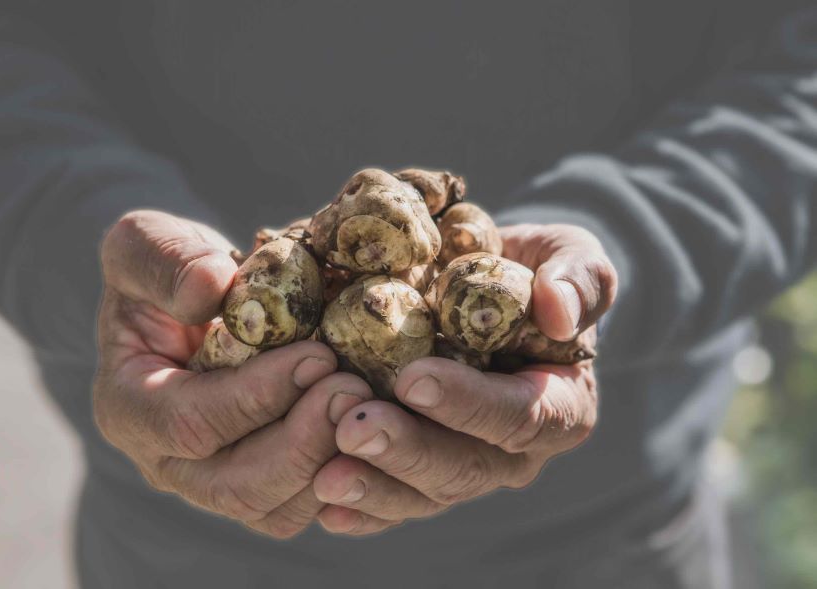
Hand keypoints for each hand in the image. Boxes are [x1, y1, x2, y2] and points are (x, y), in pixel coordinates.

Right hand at [93, 210, 371, 537]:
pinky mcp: (259, 485)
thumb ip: (164, 261)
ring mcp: (212, 481)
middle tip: (356, 390)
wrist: (191, 300)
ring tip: (372, 405)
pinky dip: (343, 477)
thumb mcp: (144, 243)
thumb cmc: (163, 269)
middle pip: (235, 487)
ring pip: (274, 509)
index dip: (256, 395)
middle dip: (302, 443)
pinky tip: (375, 428)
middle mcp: (166, 461)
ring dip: (329, 463)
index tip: (317, 356)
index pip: (189, 422)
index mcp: (129, 406)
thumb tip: (212, 287)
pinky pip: (301, 504)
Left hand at [312, 223, 616, 534]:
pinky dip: (360, 511)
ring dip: (374, 488)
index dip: (469, 405)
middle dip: (407, 452)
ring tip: (326, 476)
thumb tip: (558, 312)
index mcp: (560, 405)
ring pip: (424, 496)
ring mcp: (466, 469)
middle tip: (353, 429)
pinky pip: (394, 505)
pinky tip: (323, 507)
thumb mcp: (569, 256)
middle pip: (466, 468)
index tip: (413, 379)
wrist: (481, 293)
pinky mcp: (423, 477)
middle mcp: (515, 452)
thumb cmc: (529, 272)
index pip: (521, 416)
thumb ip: (580, 277)